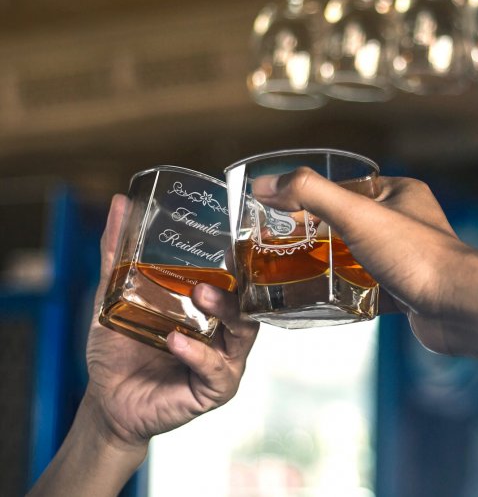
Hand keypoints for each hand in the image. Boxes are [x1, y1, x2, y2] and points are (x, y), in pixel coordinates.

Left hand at [85, 194, 258, 450]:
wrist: (106, 399)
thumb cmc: (120, 349)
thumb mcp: (114, 296)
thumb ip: (116, 254)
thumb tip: (119, 204)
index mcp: (210, 308)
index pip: (237, 279)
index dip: (239, 260)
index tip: (230, 237)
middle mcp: (224, 331)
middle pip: (246, 301)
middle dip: (235, 283)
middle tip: (211, 269)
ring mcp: (223, 360)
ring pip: (242, 333)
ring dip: (224, 311)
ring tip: (200, 295)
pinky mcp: (214, 389)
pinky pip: (214, 369)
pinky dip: (197, 353)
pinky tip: (175, 341)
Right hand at [252, 169, 469, 353]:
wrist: (459, 309)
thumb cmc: (417, 255)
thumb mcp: (357, 214)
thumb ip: (311, 195)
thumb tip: (266, 184)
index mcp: (398, 193)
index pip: (345, 186)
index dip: (311, 196)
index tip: (279, 208)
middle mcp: (403, 222)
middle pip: (346, 222)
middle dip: (314, 232)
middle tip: (279, 242)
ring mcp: (403, 257)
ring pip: (353, 255)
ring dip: (325, 262)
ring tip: (291, 269)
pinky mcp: (402, 289)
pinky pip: (364, 285)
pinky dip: (342, 289)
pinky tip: (319, 297)